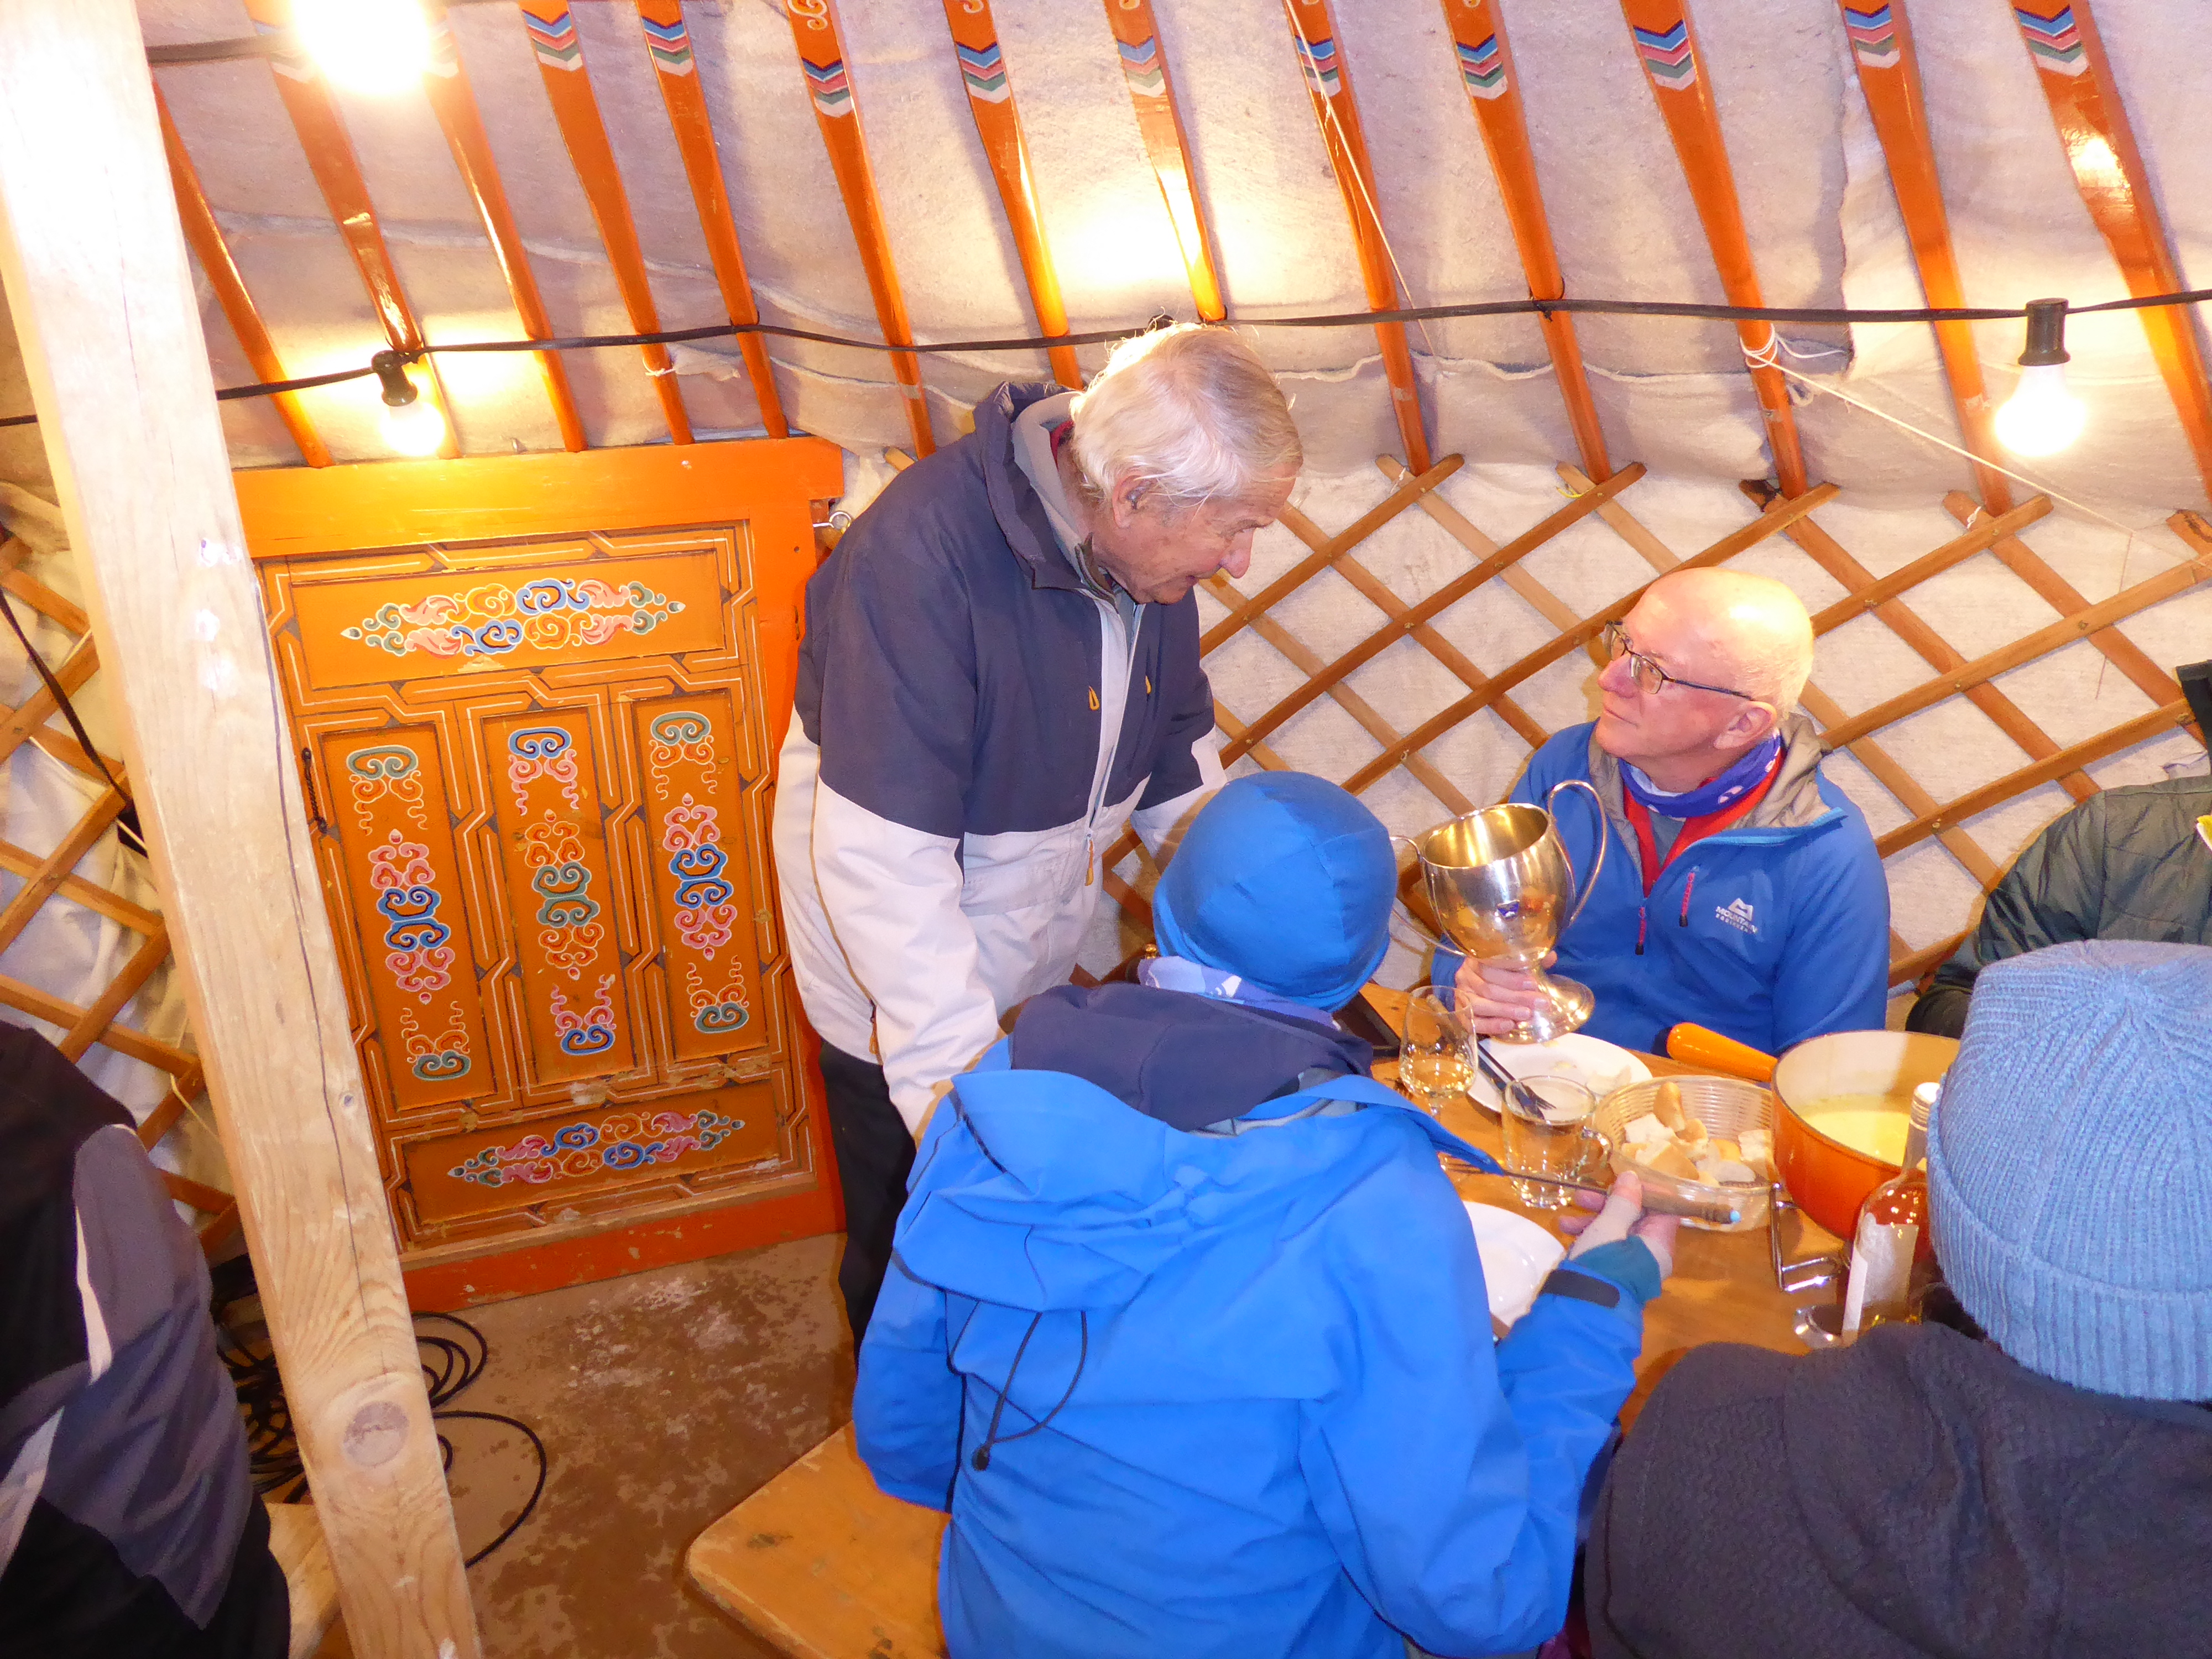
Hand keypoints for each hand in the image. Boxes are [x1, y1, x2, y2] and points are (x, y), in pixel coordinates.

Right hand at [1451, 952, 1556, 1036]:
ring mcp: (1461, 996)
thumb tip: (1550, 957)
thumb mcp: (1512, 966)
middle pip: (1489, 988)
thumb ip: (1529, 962)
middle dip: (1517, 996)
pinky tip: (1509, 1025)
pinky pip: (1474, 1022)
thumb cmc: (1498, 976)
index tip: (1534, 983)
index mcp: (1476, 959)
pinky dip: (1491, 1025)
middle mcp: (1465, 976)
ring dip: (1505, 1010)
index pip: (1492, 966)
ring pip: (1481, 1005)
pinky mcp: (1461, 1015)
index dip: (1513, 976)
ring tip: (1526, 1014)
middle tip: (1539, 1003)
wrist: (1477, 990)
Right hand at [1561, 1170, 1678, 1281]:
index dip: (1644, 1191)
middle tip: (1581, 1197)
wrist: (1583, 1310)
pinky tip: (1567, 1233)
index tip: (1620, 1182)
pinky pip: (1608, 1246)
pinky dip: (1591, 1236)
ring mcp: (1632, 1264)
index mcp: (1658, 1244)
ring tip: (1564, 1220)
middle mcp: (1650, 1254)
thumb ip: (1621, 1201)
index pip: (1664, 1209)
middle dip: (1607, 1204)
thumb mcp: (1608, 1227)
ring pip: (1617, 1232)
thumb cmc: (1602, 1263)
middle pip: (1636, 1218)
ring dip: (1592, 1220)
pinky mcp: (1615, 1272)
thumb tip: (1632, 1178)